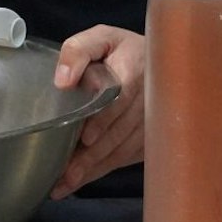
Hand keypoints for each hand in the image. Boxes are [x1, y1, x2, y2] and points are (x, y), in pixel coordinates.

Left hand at [48, 26, 145, 198]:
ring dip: (95, 169)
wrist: (159, 60)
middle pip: (120, 133)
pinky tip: (80, 179)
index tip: (86, 138)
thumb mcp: (101, 38)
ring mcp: (152, 123)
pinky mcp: (150, 139)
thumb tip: (62, 80)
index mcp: (134, 70)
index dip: (104, 120)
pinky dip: (103, 169)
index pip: (121, 99)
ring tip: (65, 184)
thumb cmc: (121, 50)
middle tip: (66, 174)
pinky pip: (127, 157)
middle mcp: (148, 100)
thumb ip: (78, 51)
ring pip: (123, 150)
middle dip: (93, 156)